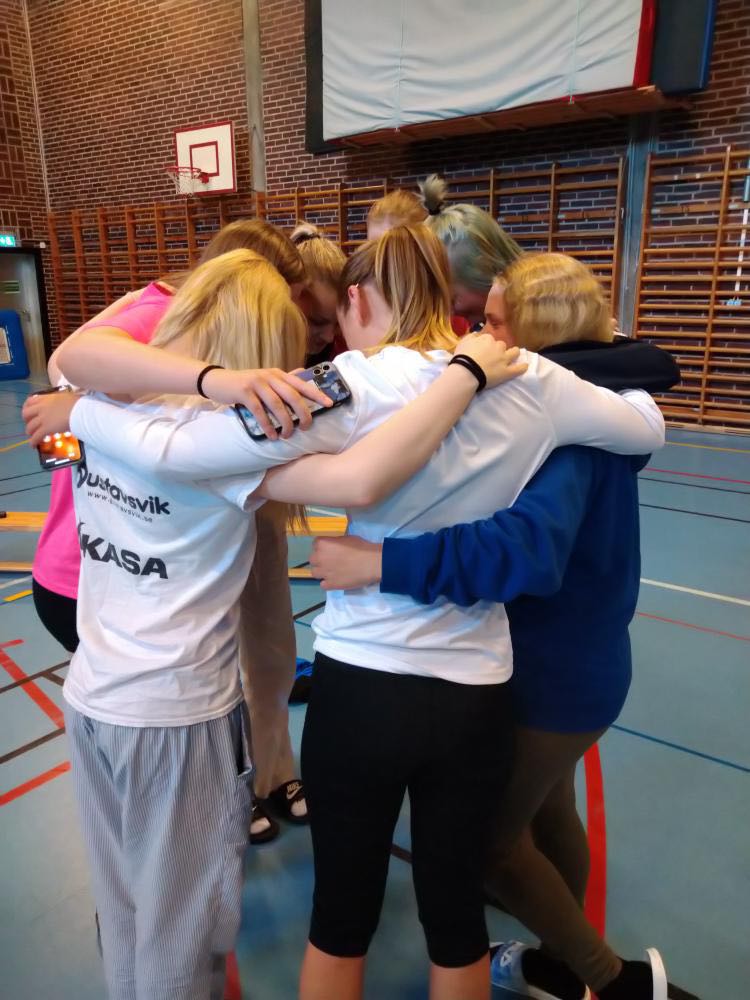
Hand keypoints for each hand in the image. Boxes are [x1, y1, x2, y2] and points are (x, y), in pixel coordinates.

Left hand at [22, 390, 81, 446]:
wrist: (81, 412)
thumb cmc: (78, 403)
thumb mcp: (67, 397)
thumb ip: (61, 399)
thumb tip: (65, 401)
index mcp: (47, 398)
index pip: (31, 401)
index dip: (27, 406)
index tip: (28, 410)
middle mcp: (42, 407)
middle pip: (26, 413)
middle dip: (26, 420)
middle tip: (31, 423)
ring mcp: (43, 418)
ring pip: (30, 426)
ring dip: (30, 431)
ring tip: (32, 435)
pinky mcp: (46, 429)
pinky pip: (36, 436)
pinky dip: (33, 442)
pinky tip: (33, 445)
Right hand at [201, 367, 331, 439]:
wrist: (218, 381)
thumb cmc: (245, 383)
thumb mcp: (265, 378)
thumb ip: (282, 379)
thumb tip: (303, 374)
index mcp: (278, 374)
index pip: (301, 384)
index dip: (316, 394)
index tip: (329, 404)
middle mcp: (270, 376)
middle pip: (293, 395)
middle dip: (303, 413)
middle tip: (307, 427)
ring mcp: (256, 383)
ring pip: (277, 405)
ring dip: (285, 422)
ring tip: (288, 435)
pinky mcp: (244, 392)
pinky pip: (260, 411)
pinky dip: (267, 425)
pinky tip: (272, 435)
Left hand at [310, 536, 383, 590]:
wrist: (371, 563)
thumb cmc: (361, 547)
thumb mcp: (346, 538)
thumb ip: (335, 542)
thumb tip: (334, 546)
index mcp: (322, 544)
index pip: (315, 544)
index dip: (323, 547)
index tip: (330, 550)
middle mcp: (319, 557)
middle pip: (312, 559)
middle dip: (320, 560)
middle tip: (332, 561)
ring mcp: (323, 572)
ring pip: (315, 573)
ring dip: (322, 572)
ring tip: (333, 572)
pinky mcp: (330, 584)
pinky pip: (322, 585)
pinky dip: (328, 583)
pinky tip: (336, 580)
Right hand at [453, 332, 527, 388]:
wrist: (466, 372)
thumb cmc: (462, 357)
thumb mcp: (463, 341)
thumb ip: (472, 336)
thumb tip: (477, 333)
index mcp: (488, 339)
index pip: (490, 339)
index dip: (486, 345)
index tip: (483, 350)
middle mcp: (498, 346)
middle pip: (502, 345)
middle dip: (499, 349)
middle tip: (492, 356)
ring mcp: (504, 359)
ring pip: (514, 352)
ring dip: (513, 353)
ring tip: (512, 356)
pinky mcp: (507, 372)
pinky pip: (519, 369)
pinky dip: (522, 367)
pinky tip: (524, 366)